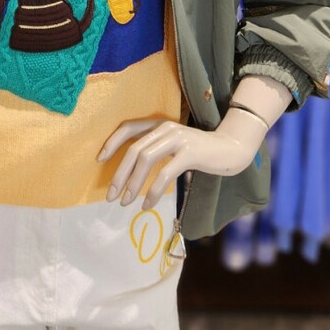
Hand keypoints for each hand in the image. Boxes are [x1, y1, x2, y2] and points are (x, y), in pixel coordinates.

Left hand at [99, 77, 291, 210]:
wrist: (230, 149)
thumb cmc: (199, 151)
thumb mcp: (173, 145)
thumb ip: (155, 149)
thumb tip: (129, 172)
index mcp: (159, 124)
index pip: (128, 128)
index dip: (111, 143)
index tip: (99, 160)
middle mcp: (165, 128)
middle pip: (134, 150)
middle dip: (119, 175)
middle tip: (111, 196)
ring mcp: (178, 139)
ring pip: (146, 160)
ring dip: (133, 184)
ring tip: (126, 203)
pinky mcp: (190, 153)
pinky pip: (165, 173)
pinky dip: (153, 191)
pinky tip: (147, 205)